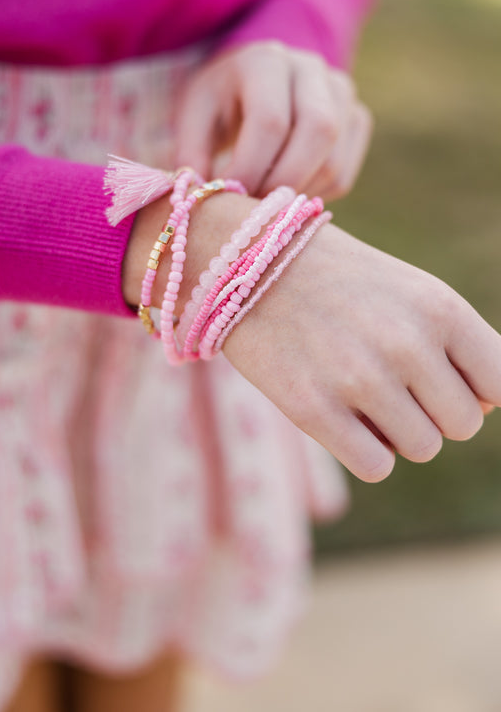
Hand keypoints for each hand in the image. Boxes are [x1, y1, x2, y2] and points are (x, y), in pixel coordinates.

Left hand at [176, 41, 371, 199]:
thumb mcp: (193, 118)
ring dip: (296, 195)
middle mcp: (312, 69)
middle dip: (283, 183)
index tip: (227, 196)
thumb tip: (201, 195)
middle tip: (252, 210)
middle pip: (318, 131)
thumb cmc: (219, 102)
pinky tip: (282, 194)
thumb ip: (191, 153)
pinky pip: (343, 174)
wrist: (252, 82)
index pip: (271, 120)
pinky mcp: (357, 120)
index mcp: (266, 60)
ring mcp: (342, 93)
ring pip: (334, 160)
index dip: (250, 167)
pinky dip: (313, 196)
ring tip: (262, 205)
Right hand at [222, 223, 500, 481]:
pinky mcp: (313, 409)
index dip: (475, 391)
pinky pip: (375, 465)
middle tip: (392, 382)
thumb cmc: (342, 282)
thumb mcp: (412, 292)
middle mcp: (406, 343)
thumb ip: (458, 345)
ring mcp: (359, 378)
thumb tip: (488, 407)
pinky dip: (364, 450)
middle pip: (463, 425)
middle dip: (433, 412)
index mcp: (440, 308)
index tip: (441, 378)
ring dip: (397, 431)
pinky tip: (340, 414)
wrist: (250, 261)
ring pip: (421, 448)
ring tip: (361, 392)